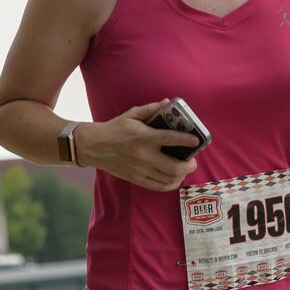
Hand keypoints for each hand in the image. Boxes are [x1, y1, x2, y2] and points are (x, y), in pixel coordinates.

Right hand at [77, 100, 199, 191]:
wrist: (93, 146)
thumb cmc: (114, 129)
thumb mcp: (131, 115)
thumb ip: (151, 109)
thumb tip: (169, 102)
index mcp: (144, 137)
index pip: (171, 139)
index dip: (187, 140)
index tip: (196, 141)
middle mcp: (144, 155)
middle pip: (175, 166)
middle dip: (190, 165)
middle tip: (193, 161)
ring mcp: (140, 170)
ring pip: (169, 179)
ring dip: (182, 175)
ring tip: (185, 169)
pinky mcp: (136, 179)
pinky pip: (159, 186)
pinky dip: (171, 184)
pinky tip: (175, 178)